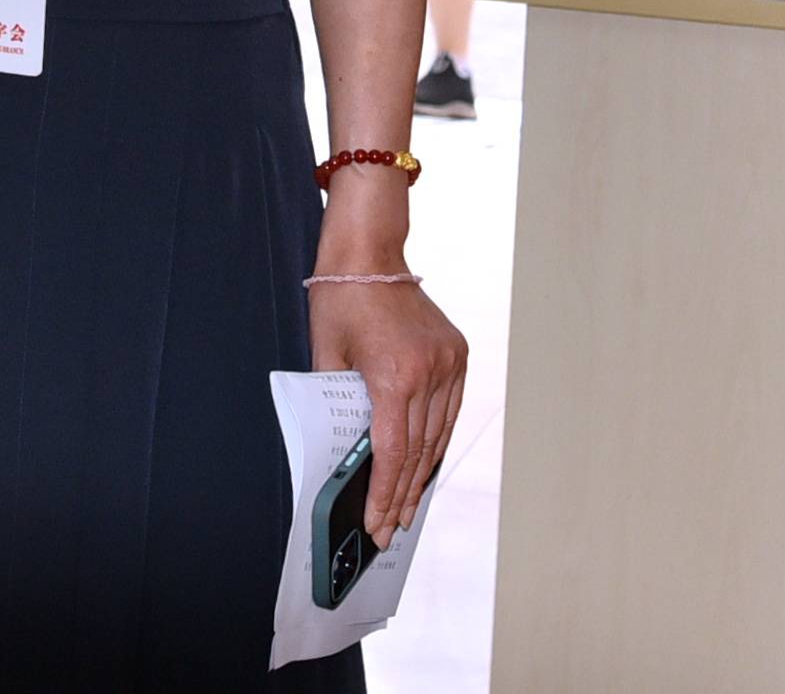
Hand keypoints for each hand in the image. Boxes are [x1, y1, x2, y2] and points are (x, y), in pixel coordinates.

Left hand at [309, 276, 467, 545]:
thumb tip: (343, 452)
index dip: (383, 494)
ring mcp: (448, 363)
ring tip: (407, 509)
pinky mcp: (457, 354)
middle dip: (402, 495)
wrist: (370, 253)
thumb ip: (338, 407)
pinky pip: (449, 411)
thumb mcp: (327, 358)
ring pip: (438, 435)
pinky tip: (425, 466)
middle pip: (417, 452)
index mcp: (394, 376)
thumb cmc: (340, 302)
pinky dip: (437, 441)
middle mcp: (429, 373)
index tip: (376, 524)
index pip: (391, 453)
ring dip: (422, 475)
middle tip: (390, 530)